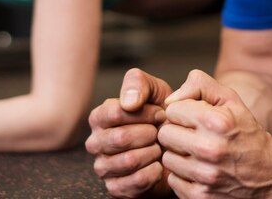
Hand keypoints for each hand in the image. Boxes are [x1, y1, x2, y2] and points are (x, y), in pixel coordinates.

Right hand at [86, 68, 172, 197]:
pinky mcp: (115, 188)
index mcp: (99, 117)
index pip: (116, 113)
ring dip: (152, 153)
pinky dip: (153, 173)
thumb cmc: (160, 114)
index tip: (160, 113)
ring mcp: (103, 167)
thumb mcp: (153, 90)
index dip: (144, 113)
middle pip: (121, 138)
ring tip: (159, 147)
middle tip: (161, 132)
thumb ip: (137, 83)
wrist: (176, 145)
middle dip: (149, 134)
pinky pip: (134, 182)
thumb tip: (129, 103)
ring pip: (128, 160)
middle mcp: (95, 142)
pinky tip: (158, 165)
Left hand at [159, 70, 271, 197]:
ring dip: (179, 155)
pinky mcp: (200, 197)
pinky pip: (172, 180)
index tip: (195, 118)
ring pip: (167, 158)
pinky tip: (199, 170)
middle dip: (176, 132)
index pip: (172, 110)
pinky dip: (183, 175)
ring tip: (197, 153)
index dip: (183, 111)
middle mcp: (210, 149)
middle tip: (193, 135)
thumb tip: (170, 100)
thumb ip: (199, 85)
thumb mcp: (230, 99)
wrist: (269, 174)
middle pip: (165, 134)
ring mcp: (205, 176)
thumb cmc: (245, 132)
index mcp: (217, 122)